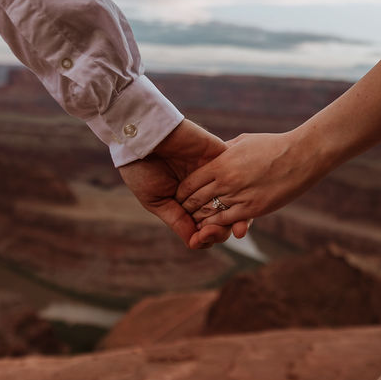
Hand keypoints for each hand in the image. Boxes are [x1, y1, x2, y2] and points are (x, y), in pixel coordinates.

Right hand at [118, 119, 250, 248]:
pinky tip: (233, 204)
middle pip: (224, 217)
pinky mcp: (222, 157)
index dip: (206, 236)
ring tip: (224, 226)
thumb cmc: (141, 168)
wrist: (141, 136)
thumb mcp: (156, 201)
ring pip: (235, 201)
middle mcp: (203, 189)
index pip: (205, 225)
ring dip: (234, 218)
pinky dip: (239, 194)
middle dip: (220, 231)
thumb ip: (178, 222)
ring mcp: (215, 174)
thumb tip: (196, 243)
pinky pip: (237, 177)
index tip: (199, 238)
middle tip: (211, 232)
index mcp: (187, 201)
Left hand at [175, 130, 324, 246]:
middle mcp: (226, 181)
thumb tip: (212, 154)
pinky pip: (226, 221)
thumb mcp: (242, 142)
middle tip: (184, 212)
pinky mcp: (252, 209)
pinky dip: (216, 225)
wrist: (300, 156)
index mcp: (221, 163)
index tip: (181, 196)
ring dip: (200, 220)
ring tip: (196, 222)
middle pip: (195, 200)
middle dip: (187, 208)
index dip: (182, 192)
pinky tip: (213, 227)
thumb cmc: (272, 146)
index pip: (190, 183)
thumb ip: (223, 151)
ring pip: (208, 214)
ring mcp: (239, 196)